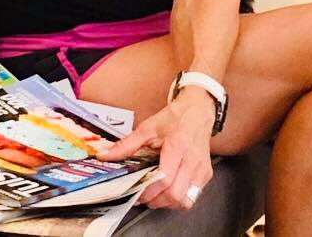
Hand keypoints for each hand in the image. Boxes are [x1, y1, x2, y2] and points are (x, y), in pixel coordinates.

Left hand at [98, 88, 215, 209]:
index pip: (165, 178)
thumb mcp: (148, 127)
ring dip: (167, 202)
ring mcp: (201, 168)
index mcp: (178, 145)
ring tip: (155, 194)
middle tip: (143, 196)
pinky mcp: (206, 174)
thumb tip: (105, 156)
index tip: (137, 191)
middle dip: (156, 200)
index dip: (149, 190)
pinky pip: (192, 196)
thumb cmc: (175, 118)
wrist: (198, 109)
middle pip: (175, 194)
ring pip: (185, 200)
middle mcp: (192, 159)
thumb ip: (126, 144)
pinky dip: (178, 198)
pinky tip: (169, 188)